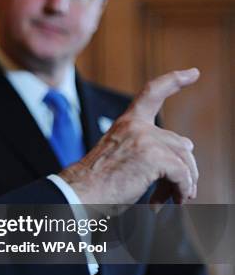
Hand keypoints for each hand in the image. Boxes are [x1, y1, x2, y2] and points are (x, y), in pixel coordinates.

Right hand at [60, 69, 199, 205]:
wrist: (80, 194)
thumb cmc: (99, 183)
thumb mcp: (124, 157)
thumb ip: (151, 148)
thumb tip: (190, 146)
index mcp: (126, 123)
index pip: (152, 92)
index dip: (174, 81)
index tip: (193, 73)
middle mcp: (136, 126)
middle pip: (179, 143)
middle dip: (185, 170)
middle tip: (178, 193)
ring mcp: (145, 139)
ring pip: (184, 160)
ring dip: (184, 184)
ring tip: (177, 200)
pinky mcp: (153, 157)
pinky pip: (182, 174)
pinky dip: (183, 190)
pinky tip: (174, 201)